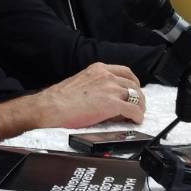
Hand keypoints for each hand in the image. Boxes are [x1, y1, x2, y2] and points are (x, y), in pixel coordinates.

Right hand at [0, 63, 144, 137]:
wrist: (50, 107)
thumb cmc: (59, 99)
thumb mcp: (81, 83)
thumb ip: (96, 86)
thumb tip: (106, 97)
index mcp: (98, 69)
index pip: (125, 72)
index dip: (133, 82)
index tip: (134, 89)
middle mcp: (106, 76)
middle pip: (133, 84)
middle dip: (138, 96)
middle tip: (138, 105)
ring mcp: (110, 89)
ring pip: (136, 96)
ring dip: (139, 106)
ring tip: (138, 114)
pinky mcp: (111, 104)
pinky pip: (133, 110)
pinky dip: (137, 116)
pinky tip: (136, 120)